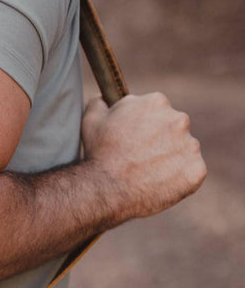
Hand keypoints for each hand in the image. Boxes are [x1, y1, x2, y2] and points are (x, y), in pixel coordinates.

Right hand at [82, 91, 205, 223]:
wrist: (106, 189)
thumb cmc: (97, 154)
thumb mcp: (91, 120)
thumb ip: (100, 102)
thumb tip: (103, 98)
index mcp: (156, 102)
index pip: (156, 111)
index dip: (144, 127)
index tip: (133, 140)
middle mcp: (179, 119)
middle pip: (173, 130)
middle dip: (160, 142)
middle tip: (139, 159)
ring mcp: (191, 145)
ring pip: (183, 151)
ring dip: (170, 160)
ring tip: (146, 175)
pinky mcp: (196, 170)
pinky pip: (191, 174)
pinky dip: (178, 179)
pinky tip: (158, 185)